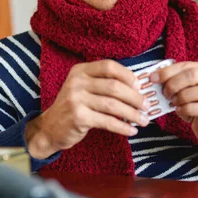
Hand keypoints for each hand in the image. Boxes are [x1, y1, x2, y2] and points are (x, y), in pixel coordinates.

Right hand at [26, 60, 149, 158]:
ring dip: (133, 114)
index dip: (127, 76)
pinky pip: (107, 121)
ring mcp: (76, 99)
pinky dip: (123, 127)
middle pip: (114, 86)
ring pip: (113, 105)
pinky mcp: (78, 117)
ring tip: (144, 120)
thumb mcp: (84, 89)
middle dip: (135, 98)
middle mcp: (77, 82)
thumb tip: (137, 88)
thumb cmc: (74, 108)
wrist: (50, 128)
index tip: (139, 87)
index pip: (109, 66)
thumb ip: (104, 84)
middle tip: (146, 107)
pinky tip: (132, 130)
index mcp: (80, 71)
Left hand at [150, 61, 197, 162]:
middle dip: (174, 83)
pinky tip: (180, 111)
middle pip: (194, 75)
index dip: (167, 71)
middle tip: (165, 93)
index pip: (184, 65)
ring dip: (182, 97)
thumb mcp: (183, 90)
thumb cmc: (194, 105)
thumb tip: (153, 78)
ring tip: (173, 103)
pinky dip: (187, 109)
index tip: (152, 78)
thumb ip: (173, 82)